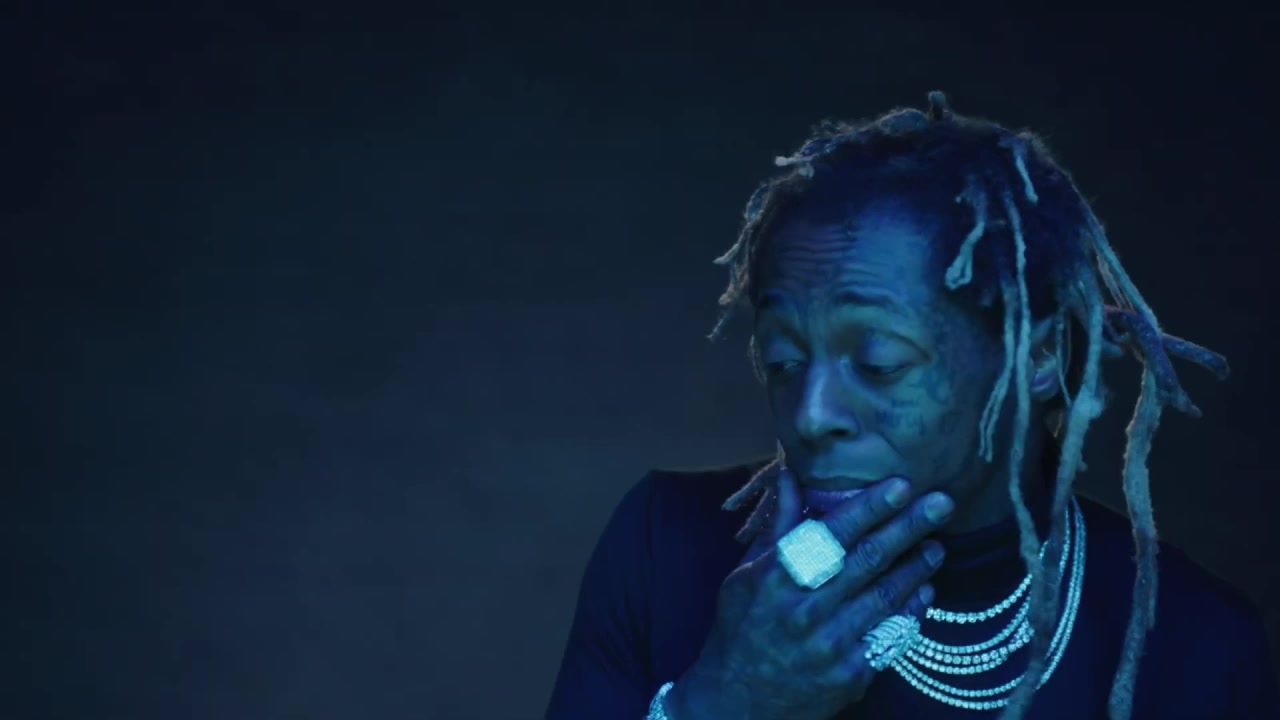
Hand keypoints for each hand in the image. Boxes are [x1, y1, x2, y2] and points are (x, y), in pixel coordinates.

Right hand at [665, 468, 953, 719]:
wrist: (738, 701)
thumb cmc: (741, 628)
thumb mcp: (746, 574)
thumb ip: (778, 526)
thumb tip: (792, 474)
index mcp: (776, 578)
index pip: (832, 534)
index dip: (870, 507)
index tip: (901, 485)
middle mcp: (804, 609)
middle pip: (868, 560)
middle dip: (909, 527)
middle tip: (941, 503)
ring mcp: (829, 645)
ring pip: (886, 596)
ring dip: (917, 568)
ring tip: (937, 546)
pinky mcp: (849, 675)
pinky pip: (890, 636)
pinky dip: (911, 611)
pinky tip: (925, 591)